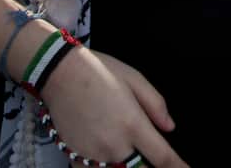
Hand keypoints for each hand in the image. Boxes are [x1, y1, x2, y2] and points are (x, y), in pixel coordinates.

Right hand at [39, 47, 188, 167]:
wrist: (61, 73)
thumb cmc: (100, 72)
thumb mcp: (136, 80)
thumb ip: (156, 106)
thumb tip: (169, 128)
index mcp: (133, 125)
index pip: (163, 158)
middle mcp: (114, 145)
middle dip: (149, 166)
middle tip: (150, 154)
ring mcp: (93, 155)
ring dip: (126, 167)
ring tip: (130, 154)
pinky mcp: (75, 158)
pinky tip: (109, 158)